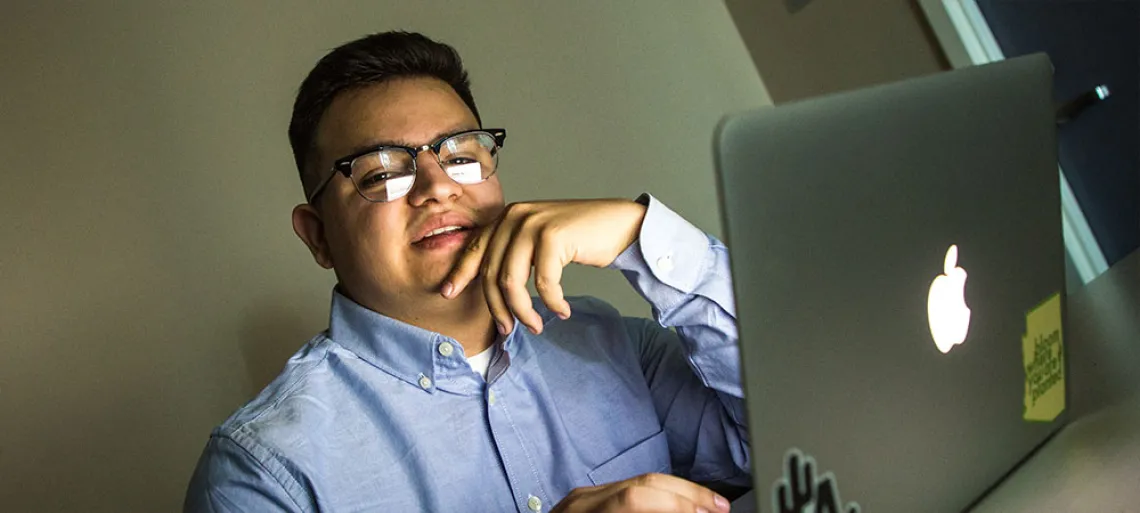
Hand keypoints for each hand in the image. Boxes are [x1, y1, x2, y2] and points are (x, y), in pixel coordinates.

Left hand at [442, 199, 645, 334]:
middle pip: (493, 272)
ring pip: (513, 282)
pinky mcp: (553, 236)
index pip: (475, 247)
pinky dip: (552, 303)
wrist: (619, 224)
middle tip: (508, 330)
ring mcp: (533, 224)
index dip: (460, 272)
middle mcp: (516, 215)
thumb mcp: (539, 240)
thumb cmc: (580, 237)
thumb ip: (514, 251)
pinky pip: (544, 283)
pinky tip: (562, 311)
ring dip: (524, 311)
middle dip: (498, 307)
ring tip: (536, 326)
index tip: (448, 294)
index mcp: (508, 216)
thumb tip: (489, 284)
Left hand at [551, 473, 730, 512]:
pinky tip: (678, 503)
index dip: (676, 504)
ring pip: (639, 481)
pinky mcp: (585, 498)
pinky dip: (658, 495)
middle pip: (643, 483)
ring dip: (678, 492)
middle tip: (719, 509)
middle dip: (688, 494)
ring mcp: (582, 497)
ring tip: (707, 506)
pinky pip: (628, 487)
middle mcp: (582, 502)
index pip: (635, 498)